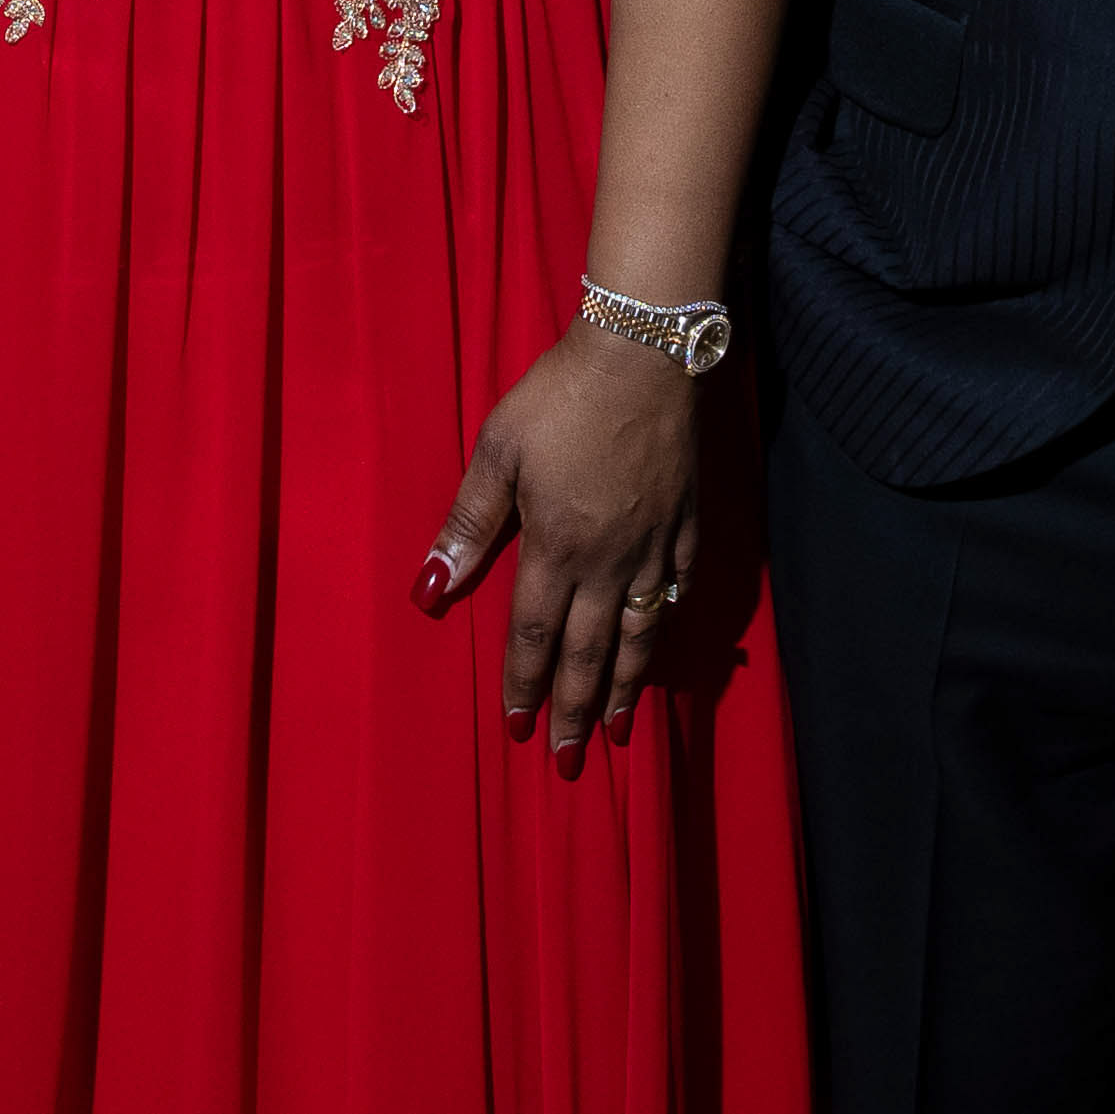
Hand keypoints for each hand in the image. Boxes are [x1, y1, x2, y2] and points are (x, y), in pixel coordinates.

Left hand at [413, 322, 702, 777]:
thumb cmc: (559, 397)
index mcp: (557, 548)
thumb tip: (430, 592)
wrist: (643, 353)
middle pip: (589, 652)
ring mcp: (653, 545)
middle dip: (575, 710)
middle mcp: (609, 561)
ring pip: (639, 634)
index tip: (519, 730)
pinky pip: (675, 588)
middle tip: (568, 762)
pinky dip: (666, 624)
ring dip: (624, 687)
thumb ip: (469, 525)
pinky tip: (659, 640)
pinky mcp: (684, 521)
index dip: (525, 686)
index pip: (535, 635)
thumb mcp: (498, 452)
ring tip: (617, 732)